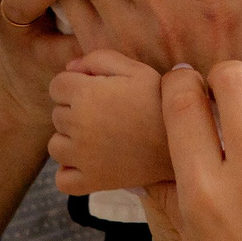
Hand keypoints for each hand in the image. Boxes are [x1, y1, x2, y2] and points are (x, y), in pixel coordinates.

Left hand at [48, 50, 173, 194]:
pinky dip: (71, 172)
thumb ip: (99, 59)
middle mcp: (78, 126)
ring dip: (70, 141)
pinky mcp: (92, 181)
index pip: (57, 85)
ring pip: (55, 146)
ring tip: (98, 139)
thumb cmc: (162, 100)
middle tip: (107, 115)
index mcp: (85, 94)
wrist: (186, 141)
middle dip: (75, 111)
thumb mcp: (137, 69)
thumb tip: (70, 68)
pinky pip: (62, 180)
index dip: (76, 85)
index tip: (97, 91)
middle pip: (57, 115)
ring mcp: (83, 157)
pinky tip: (90, 162)